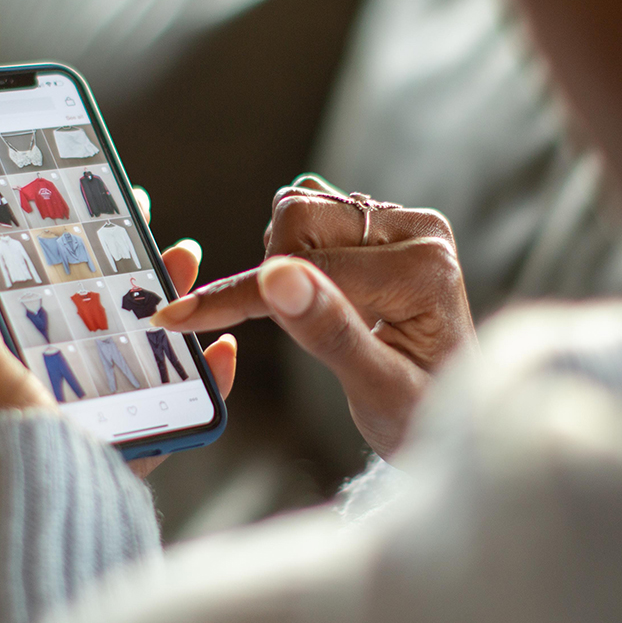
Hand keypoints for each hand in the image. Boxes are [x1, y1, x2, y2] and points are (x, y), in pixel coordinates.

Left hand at [0, 189, 236, 478]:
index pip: (44, 291)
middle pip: (103, 316)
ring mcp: (97, 416)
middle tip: (159, 235)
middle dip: (134, 272)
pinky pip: (178, 407)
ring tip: (191, 265)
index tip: (101, 212)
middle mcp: (52, 388)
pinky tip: (223, 348)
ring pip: (144, 351)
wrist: (36, 523)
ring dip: (173, 307)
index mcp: (8, 364)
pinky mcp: (133, 446)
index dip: (72, 250)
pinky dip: (205, 379)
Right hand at [152, 175, 474, 457]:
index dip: (240, 297)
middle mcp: (419, 230)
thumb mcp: (377, 390)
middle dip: (273, 274)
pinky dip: (290, 254)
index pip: (309, 269)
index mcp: (426, 269)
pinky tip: (315, 295)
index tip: (178, 317)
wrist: (442, 410)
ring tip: (315, 316)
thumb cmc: (418, 414)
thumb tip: (276, 278)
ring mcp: (401, 221)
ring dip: (282, 262)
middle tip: (296, 327)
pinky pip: (308, 214)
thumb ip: (330, 333)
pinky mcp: (382, 223)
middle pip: (299, 217)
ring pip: (298, 208)